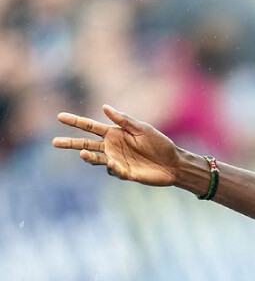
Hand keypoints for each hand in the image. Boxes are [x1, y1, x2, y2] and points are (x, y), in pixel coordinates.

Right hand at [53, 105, 180, 186]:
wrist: (173, 163)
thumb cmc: (160, 143)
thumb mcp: (142, 129)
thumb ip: (124, 120)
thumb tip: (104, 107)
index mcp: (114, 133)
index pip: (90, 127)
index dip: (75, 121)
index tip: (59, 116)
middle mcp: (112, 147)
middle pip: (85, 145)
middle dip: (70, 143)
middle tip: (54, 142)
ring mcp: (116, 160)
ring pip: (95, 159)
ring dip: (89, 157)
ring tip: (83, 155)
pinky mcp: (123, 173)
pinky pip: (112, 171)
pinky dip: (112, 168)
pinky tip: (115, 164)